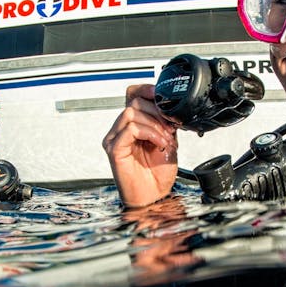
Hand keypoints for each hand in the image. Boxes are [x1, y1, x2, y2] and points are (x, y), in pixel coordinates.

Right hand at [102, 84, 179, 208]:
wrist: (154, 196)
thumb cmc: (157, 175)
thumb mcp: (168, 142)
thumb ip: (165, 124)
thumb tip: (170, 109)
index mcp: (131, 125)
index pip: (132, 95)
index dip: (146, 90)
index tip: (162, 96)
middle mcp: (120, 130)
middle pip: (134, 102)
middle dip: (157, 112)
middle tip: (171, 128)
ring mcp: (115, 139)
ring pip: (131, 113)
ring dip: (154, 124)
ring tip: (166, 139)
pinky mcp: (114, 149)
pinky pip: (130, 129)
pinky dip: (149, 132)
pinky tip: (159, 143)